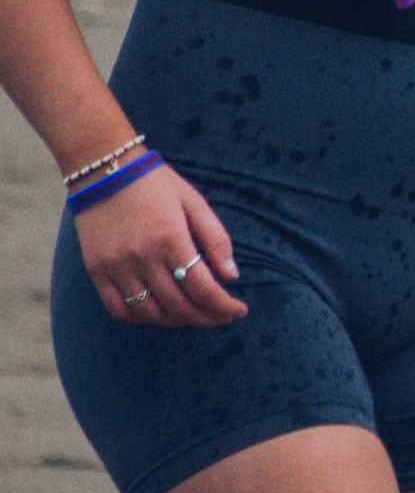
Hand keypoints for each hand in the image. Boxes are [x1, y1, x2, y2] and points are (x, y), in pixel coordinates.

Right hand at [74, 166, 245, 328]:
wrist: (105, 170)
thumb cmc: (157, 184)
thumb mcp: (195, 202)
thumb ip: (216, 239)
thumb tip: (232, 277)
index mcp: (172, 238)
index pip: (203, 288)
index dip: (224, 306)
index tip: (239, 311)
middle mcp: (143, 257)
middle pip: (179, 305)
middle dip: (206, 317)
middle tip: (222, 317)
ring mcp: (116, 266)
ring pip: (150, 313)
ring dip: (177, 322)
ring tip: (195, 316)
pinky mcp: (96, 270)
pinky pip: (118, 309)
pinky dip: (141, 318)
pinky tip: (159, 314)